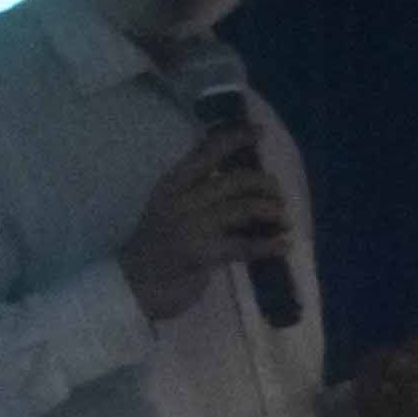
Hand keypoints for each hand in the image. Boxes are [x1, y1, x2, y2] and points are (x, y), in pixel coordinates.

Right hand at [118, 123, 290, 321]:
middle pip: (232, 181)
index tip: (259, 131)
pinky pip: (243, 246)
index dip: (234, 138)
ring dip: (270, 211)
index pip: (204, 152)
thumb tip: (247, 183)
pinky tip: (284, 245)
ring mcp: (189, 227)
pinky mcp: (200, 254)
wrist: (133, 284)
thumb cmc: (159, 246)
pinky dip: (268, 245)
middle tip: (278, 193)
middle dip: (263, 184)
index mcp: (172, 184)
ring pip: (241, 209)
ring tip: (284, 219)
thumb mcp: (174, 210)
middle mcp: (180, 200)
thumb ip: (201, 195)